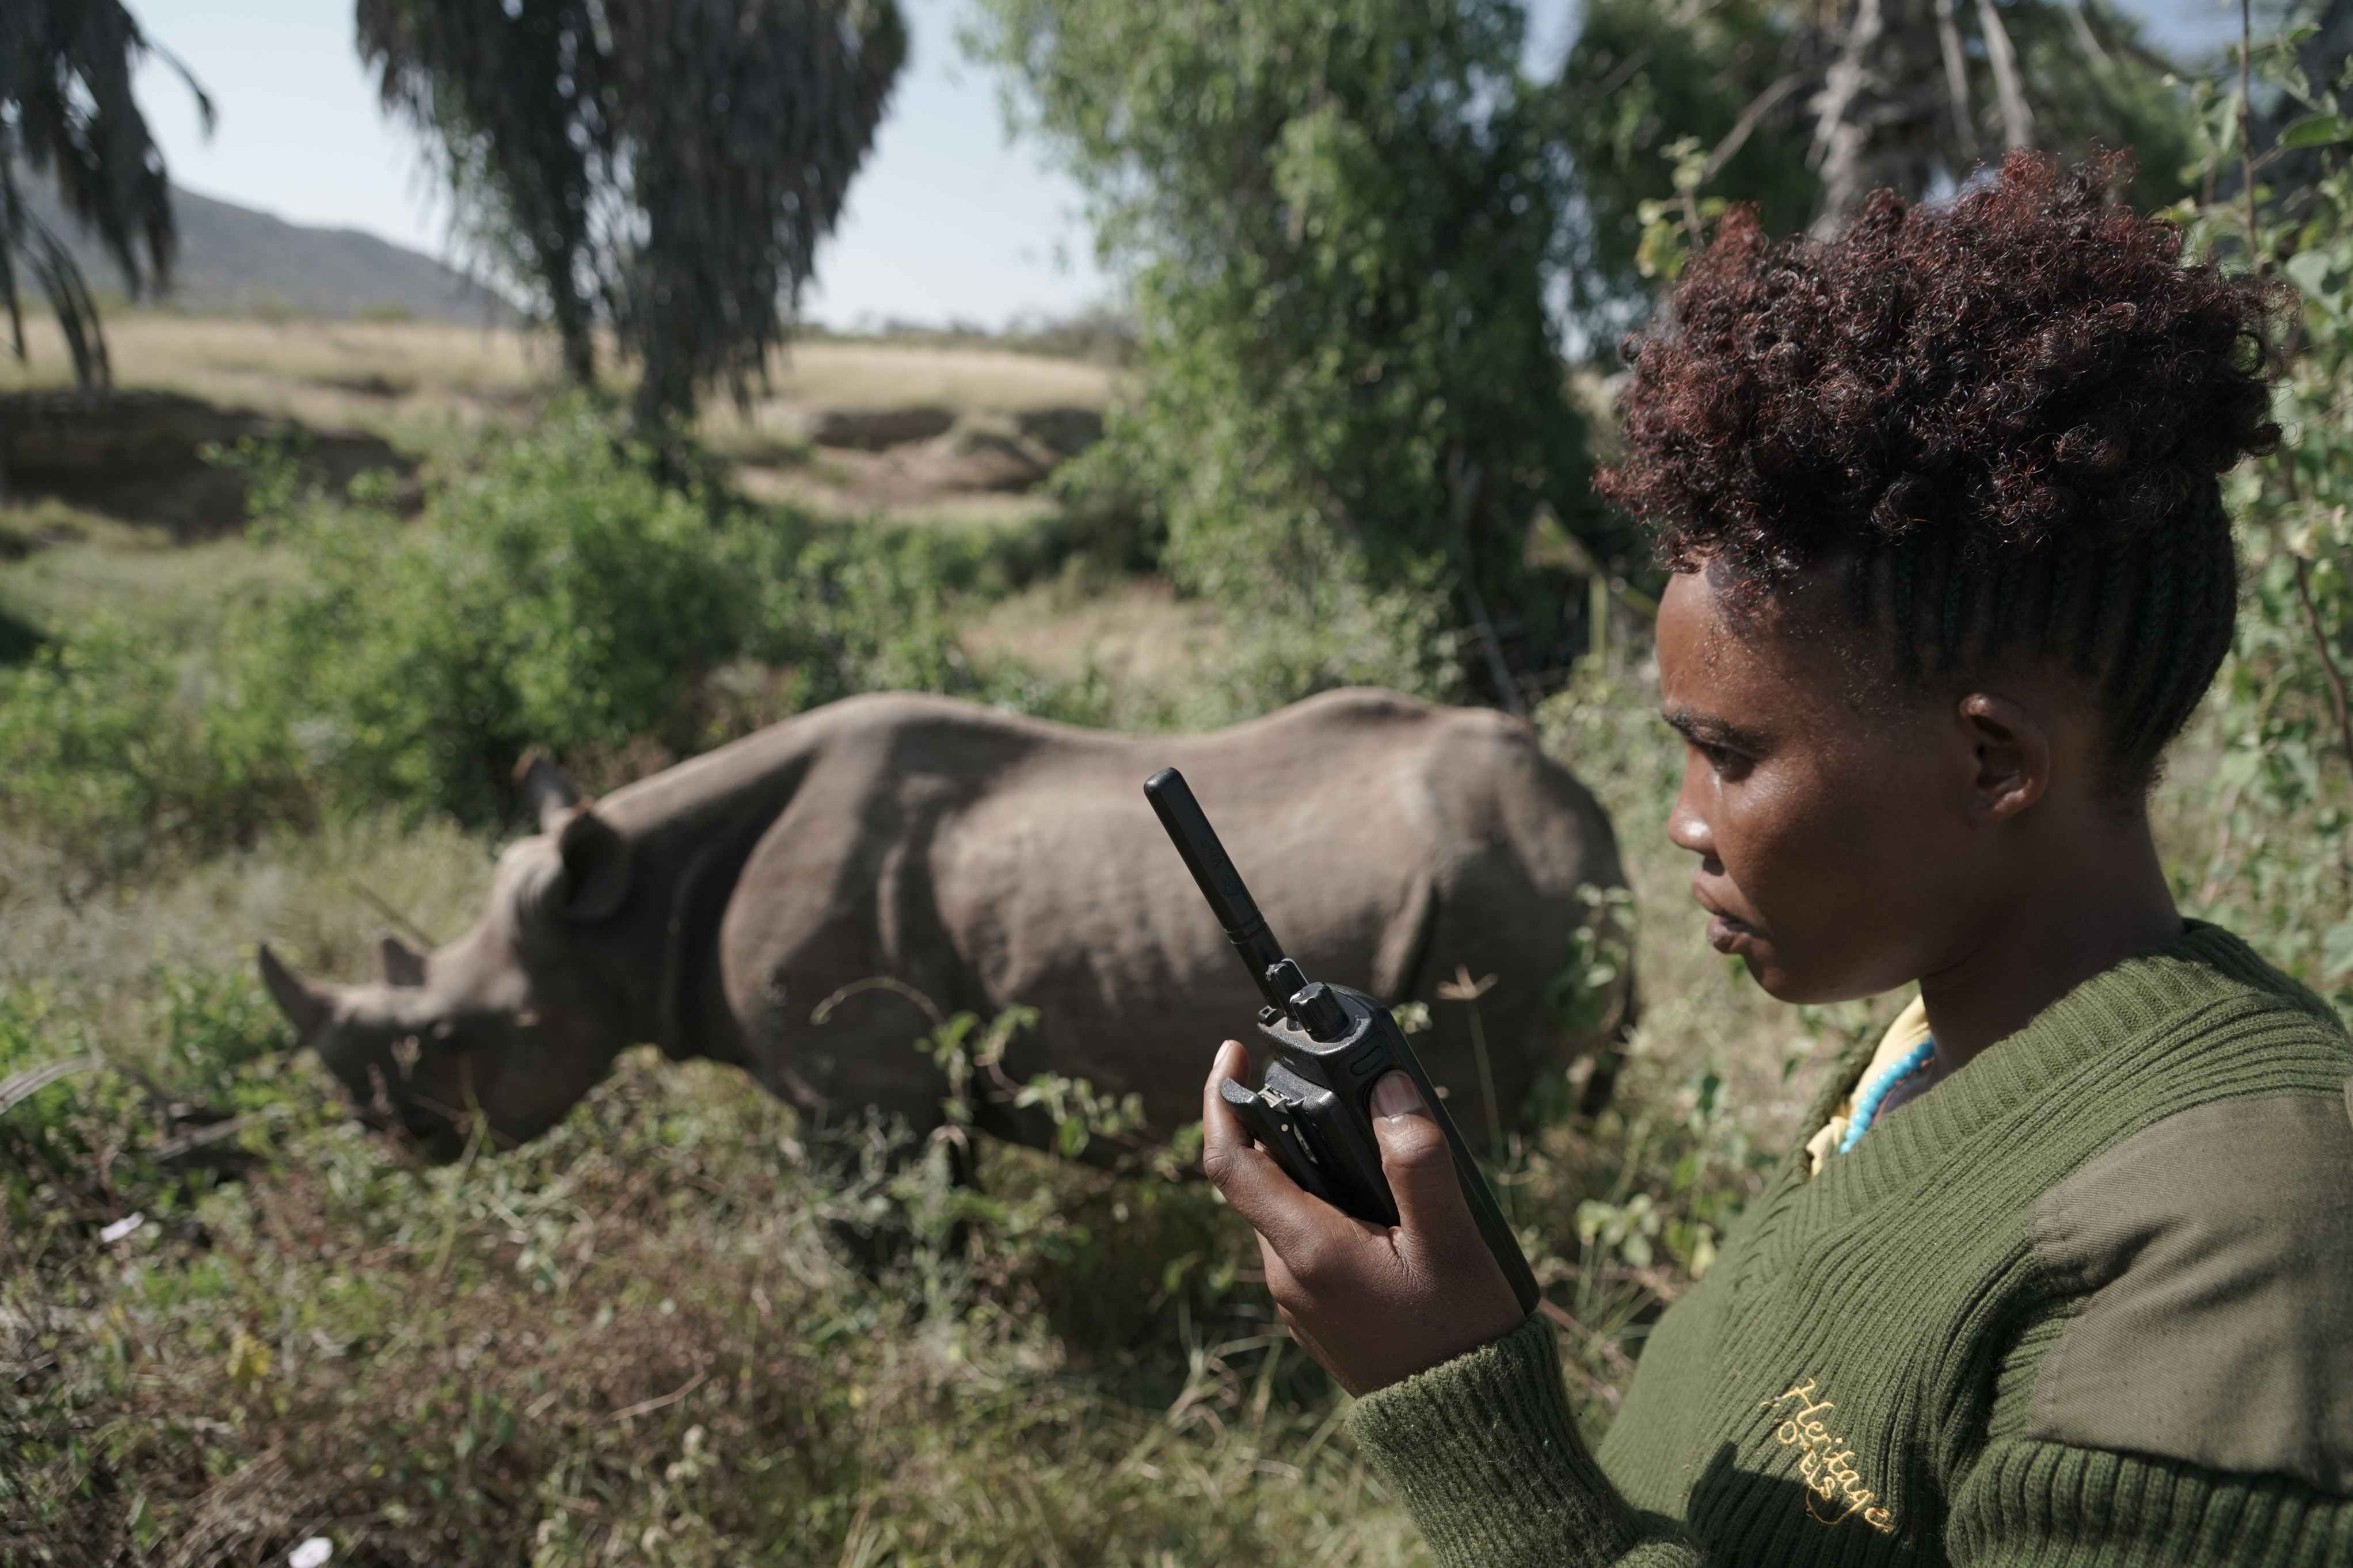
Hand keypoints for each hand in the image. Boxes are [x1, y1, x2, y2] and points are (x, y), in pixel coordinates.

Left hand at [1200, 1038, 1526, 1395]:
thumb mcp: (1452, 1242)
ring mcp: (1299, 1300)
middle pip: (1265, 1178)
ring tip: (1382, 1151)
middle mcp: (1287, 1275)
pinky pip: (1309, 1243)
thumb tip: (1388, 1089)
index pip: (1230, 1162)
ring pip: (1290, 1210)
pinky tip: (1386, 1211)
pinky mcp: (1319, 1316)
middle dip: (1293, 1128)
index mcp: (1306, 1249)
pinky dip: (1332, 1210)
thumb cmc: (1460, 1335)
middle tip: (1347, 1094)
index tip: (1234, 1052)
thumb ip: (1418, 1162)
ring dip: (1319, 1172)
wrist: (1463, 1430)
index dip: (1220, 1100)